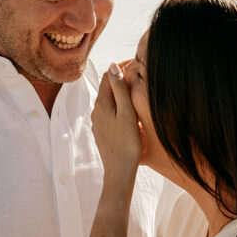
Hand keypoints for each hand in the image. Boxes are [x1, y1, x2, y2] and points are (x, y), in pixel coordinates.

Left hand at [91, 63, 141, 191]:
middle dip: (121, 79)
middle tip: (140, 76)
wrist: (119, 171)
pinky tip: (131, 112)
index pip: (108, 76)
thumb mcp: (127, 112)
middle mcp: (96, 111)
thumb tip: (113, 66)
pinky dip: (120, 106)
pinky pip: (110, 112)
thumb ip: (120, 89)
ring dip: (121, 93)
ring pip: (109, 100)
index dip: (121, 67)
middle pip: (107, 87)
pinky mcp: (103, 132)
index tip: (136, 65)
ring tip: (138, 92)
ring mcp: (98, 122)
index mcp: (102, 104)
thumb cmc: (127, 143)